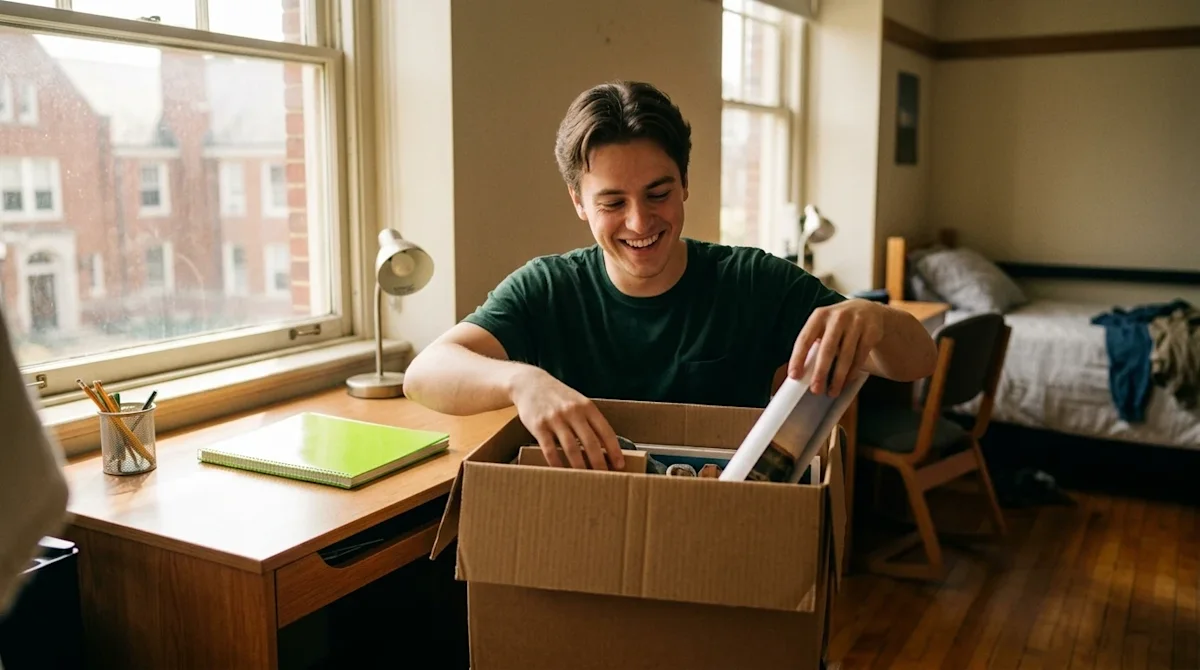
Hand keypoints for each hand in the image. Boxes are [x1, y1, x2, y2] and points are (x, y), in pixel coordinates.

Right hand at [509, 366, 623, 469]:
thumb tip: (605, 447)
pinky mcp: (538, 426)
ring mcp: (555, 419)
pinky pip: (549, 449)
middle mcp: (572, 412)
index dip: (614, 450)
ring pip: (571, 448)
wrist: (530, 383)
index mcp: (587, 406)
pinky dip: (557, 463)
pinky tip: (561, 472)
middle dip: (599, 463)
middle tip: (604, 478)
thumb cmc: (558, 396)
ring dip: (580, 467)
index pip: (605, 432)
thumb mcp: (578, 402)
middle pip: (590, 442)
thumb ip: (590, 420)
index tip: (619, 465)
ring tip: (584, 480)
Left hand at [788, 299, 885, 396]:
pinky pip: (860, 357)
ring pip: (846, 356)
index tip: (794, 375)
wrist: (869, 310)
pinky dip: (853, 372)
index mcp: (820, 315)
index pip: (805, 338)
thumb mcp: (824, 326)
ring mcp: (856, 323)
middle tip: (815, 390)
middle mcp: (838, 317)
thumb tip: (798, 372)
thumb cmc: (838, 325)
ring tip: (832, 391)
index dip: (798, 358)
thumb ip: (813, 343)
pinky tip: (846, 381)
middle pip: (827, 349)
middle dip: (820, 372)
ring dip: (838, 377)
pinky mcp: (871, 332)